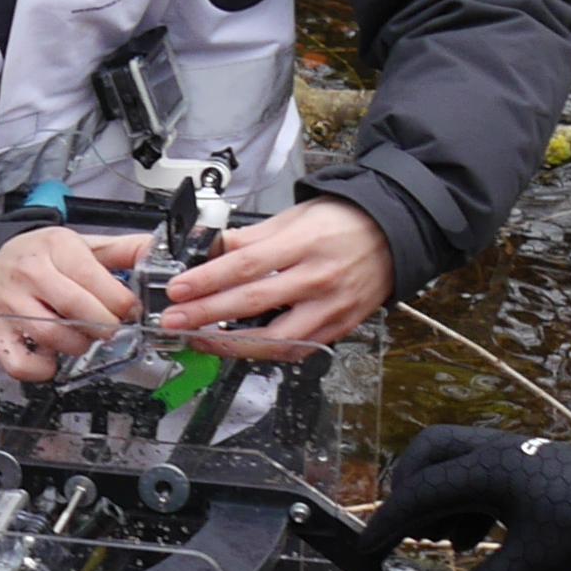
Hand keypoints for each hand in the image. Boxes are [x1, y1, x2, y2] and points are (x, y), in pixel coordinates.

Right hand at [0, 223, 147, 382]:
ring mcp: (6, 303)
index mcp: (55, 246)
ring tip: (80, 337)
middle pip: (77, 309)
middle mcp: (27, 272)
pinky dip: (44, 369)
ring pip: (54, 337)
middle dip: (105, 326)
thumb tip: (156, 254)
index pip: (94, 279)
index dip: (121, 303)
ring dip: (78, 346)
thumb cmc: (42, 259)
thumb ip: (123, 251)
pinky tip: (51, 355)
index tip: (129, 310)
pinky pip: (22, 365)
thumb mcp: (82, 245)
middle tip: (110, 328)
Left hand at [158, 197, 394, 356]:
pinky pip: (297, 349)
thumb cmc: (344, 222)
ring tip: (199, 339)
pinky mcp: (339, 328)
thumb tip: (210, 252)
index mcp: (304, 243)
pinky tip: (239, 347)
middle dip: (206, 314)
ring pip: (274, 338)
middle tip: (174, 320)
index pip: (246, 264)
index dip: (208, 279)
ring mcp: (330, 308)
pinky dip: (265, 352)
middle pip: (252, 302)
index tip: (179, 289)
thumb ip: (251, 238)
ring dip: (231, 343)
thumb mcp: (295, 217)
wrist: (395, 236)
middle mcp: (318, 278)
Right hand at [367, 424, 570, 570]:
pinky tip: (477, 539)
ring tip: (440, 539)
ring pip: (454, 460)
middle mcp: (495, 453)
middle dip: (407, 487)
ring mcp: (514, 455)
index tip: (366, 550)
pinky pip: (479, 473)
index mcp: (488, 470)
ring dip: (438, 495)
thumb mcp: (535, 565)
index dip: (388, 524)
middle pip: (428, 452)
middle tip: (402, 526)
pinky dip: (466, 501)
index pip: (419, 493)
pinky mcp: (531, 466)